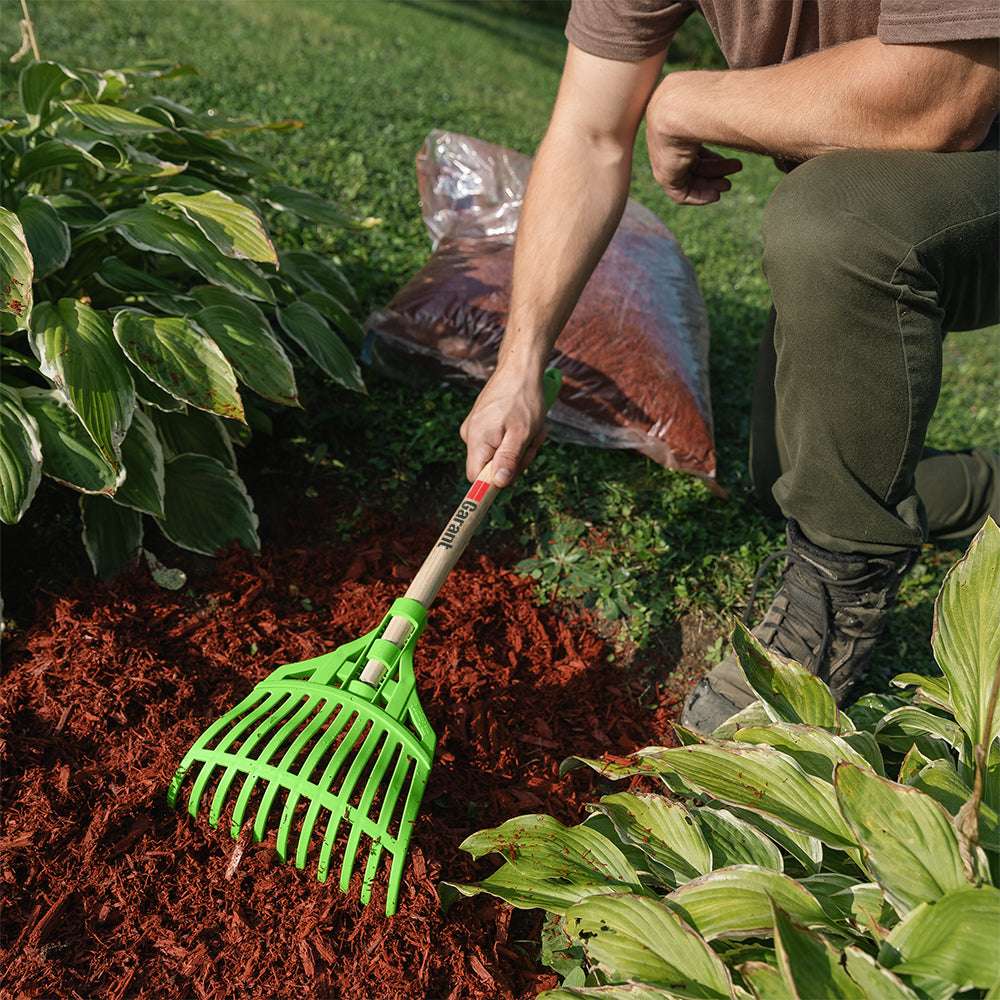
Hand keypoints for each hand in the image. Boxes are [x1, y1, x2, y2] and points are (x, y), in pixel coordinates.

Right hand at [459, 367, 547, 486]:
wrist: (520, 367)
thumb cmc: (523, 398)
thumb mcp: (522, 433)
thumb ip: (508, 459)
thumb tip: (498, 484)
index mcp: (476, 439)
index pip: (476, 478)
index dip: (494, 482)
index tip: (515, 473)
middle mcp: (470, 435)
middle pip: (491, 467)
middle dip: (516, 460)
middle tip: (532, 441)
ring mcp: (476, 428)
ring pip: (498, 454)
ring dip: (519, 447)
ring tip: (531, 428)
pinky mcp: (483, 423)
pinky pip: (499, 441)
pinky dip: (515, 437)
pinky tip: (525, 423)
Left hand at [646, 75, 741, 204]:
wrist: (683, 104)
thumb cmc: (709, 95)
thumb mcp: (719, 101)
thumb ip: (728, 111)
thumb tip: (752, 107)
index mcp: (677, 118)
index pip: (695, 141)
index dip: (714, 154)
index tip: (733, 160)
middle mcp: (666, 138)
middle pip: (692, 159)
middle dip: (714, 169)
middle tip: (735, 170)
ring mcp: (663, 155)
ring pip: (686, 176)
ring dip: (709, 183)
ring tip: (727, 186)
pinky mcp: (663, 172)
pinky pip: (679, 192)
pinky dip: (698, 196)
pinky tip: (714, 196)